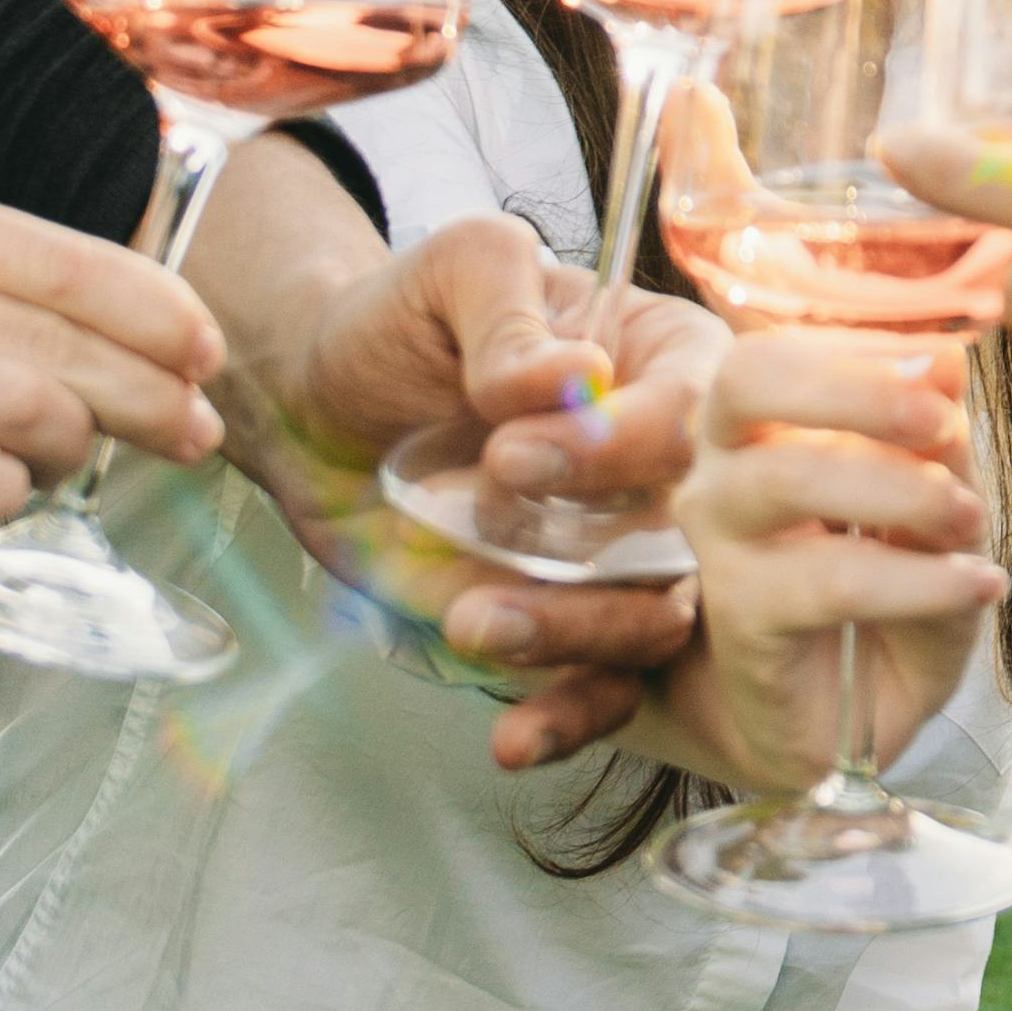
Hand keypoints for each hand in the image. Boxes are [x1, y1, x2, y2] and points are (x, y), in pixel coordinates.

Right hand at [0, 179, 233, 569]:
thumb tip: (142, 325)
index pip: (53, 254)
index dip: (152, 307)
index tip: (205, 351)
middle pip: (52, 335)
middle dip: (147, 388)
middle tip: (191, 430)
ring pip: (19, 406)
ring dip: (69, 448)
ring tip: (63, 466)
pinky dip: (3, 497)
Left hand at [243, 212, 725, 765]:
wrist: (313, 413)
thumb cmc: (399, 325)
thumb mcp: (453, 273)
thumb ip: (508, 314)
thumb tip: (570, 379)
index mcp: (668, 363)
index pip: (698, 412)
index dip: (623, 442)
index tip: (514, 452)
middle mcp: (667, 469)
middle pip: (698, 535)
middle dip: (610, 561)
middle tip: (499, 542)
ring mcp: (622, 556)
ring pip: (653, 621)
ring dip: (573, 635)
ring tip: (472, 618)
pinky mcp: (570, 624)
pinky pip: (602, 689)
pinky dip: (567, 719)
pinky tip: (514, 738)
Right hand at [656, 324, 1011, 796]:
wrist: (856, 723)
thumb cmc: (891, 594)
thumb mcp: (937, 507)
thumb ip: (938, 440)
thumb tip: (945, 358)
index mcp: (761, 423)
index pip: (779, 348)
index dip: (859, 350)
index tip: (944, 371)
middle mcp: (721, 468)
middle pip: (747, 380)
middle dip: (858, 389)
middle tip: (946, 422)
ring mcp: (720, 542)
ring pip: (788, 477)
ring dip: (900, 489)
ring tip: (972, 518)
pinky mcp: (742, 617)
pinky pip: (829, 580)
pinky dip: (919, 579)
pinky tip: (980, 584)